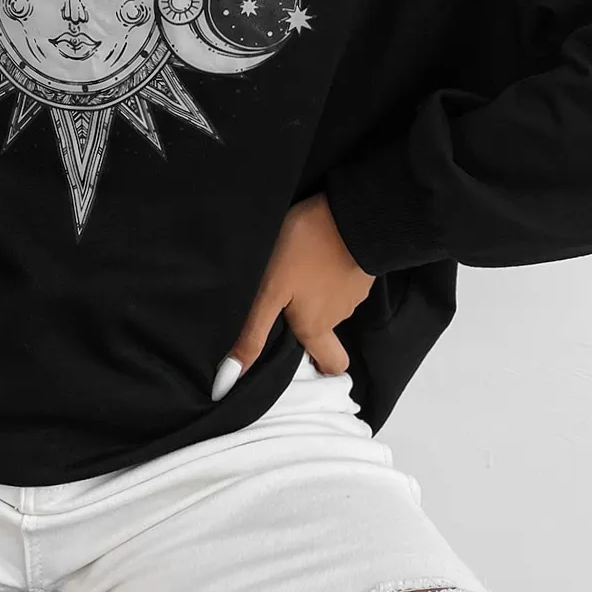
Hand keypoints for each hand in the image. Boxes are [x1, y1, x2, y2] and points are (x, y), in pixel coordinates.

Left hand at [211, 194, 374, 399]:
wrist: (354, 213)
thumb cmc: (307, 250)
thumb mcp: (270, 292)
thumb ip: (254, 333)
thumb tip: (229, 379)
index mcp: (315, 327)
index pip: (331, 366)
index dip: (318, 366)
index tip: (300, 358)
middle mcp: (338, 316)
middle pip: (325, 331)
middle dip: (308, 321)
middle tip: (286, 299)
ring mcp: (353, 292)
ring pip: (332, 303)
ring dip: (316, 292)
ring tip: (295, 266)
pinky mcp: (361, 268)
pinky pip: (342, 279)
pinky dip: (329, 271)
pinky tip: (314, 252)